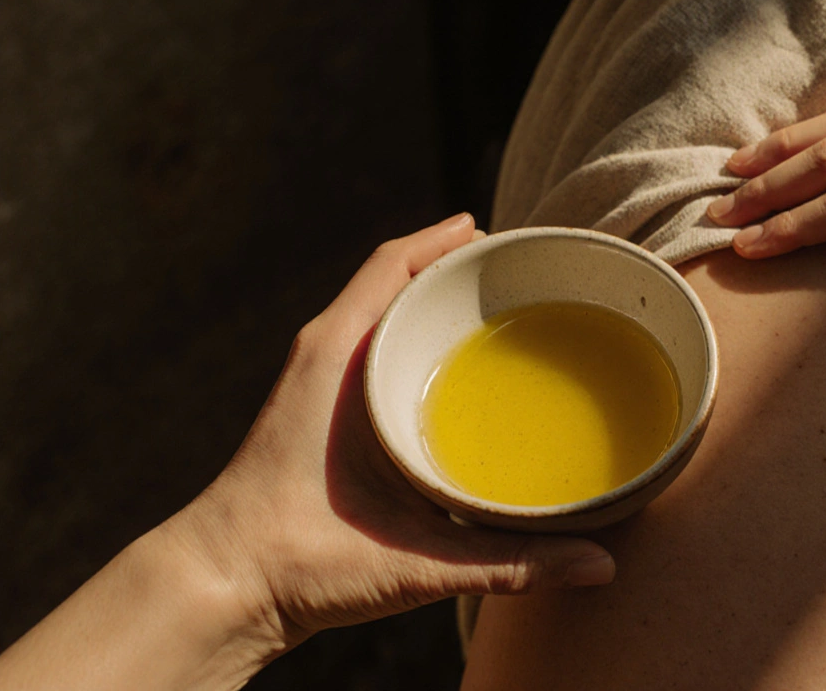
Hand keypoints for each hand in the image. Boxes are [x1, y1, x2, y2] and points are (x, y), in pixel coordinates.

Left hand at [171, 213, 615, 650]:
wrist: (224, 590)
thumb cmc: (298, 563)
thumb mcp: (415, 560)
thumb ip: (509, 561)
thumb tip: (601, 566)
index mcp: (337, 358)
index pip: (393, 266)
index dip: (446, 240)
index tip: (502, 234)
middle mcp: (326, 356)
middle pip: (395, 282)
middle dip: (455, 268)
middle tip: (522, 271)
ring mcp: (321, 382)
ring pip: (384, 315)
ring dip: (434, 302)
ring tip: (500, 308)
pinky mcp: (324, 410)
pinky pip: (376, 351)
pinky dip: (415, 339)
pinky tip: (457, 370)